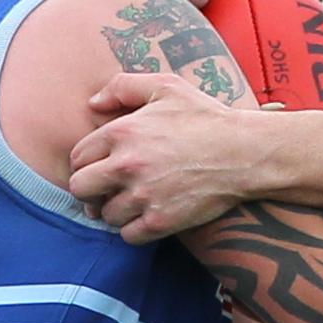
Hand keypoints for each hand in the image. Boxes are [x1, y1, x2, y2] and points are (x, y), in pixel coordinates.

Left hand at [69, 73, 253, 243]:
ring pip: (105, 215)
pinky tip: (147, 215)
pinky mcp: (160, 221)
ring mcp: (143, 196)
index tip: (99, 167)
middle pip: (80, 189)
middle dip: (89, 190)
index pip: (78, 157)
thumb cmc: (205, 117)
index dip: (86, 163)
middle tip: (105, 189)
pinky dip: (134, 229)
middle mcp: (126, 165)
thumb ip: (123, 87)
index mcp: (121, 132)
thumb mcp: (166, 86)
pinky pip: (128, 236)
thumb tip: (92, 103)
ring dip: (114, 210)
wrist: (245, 152)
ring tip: (131, 201)